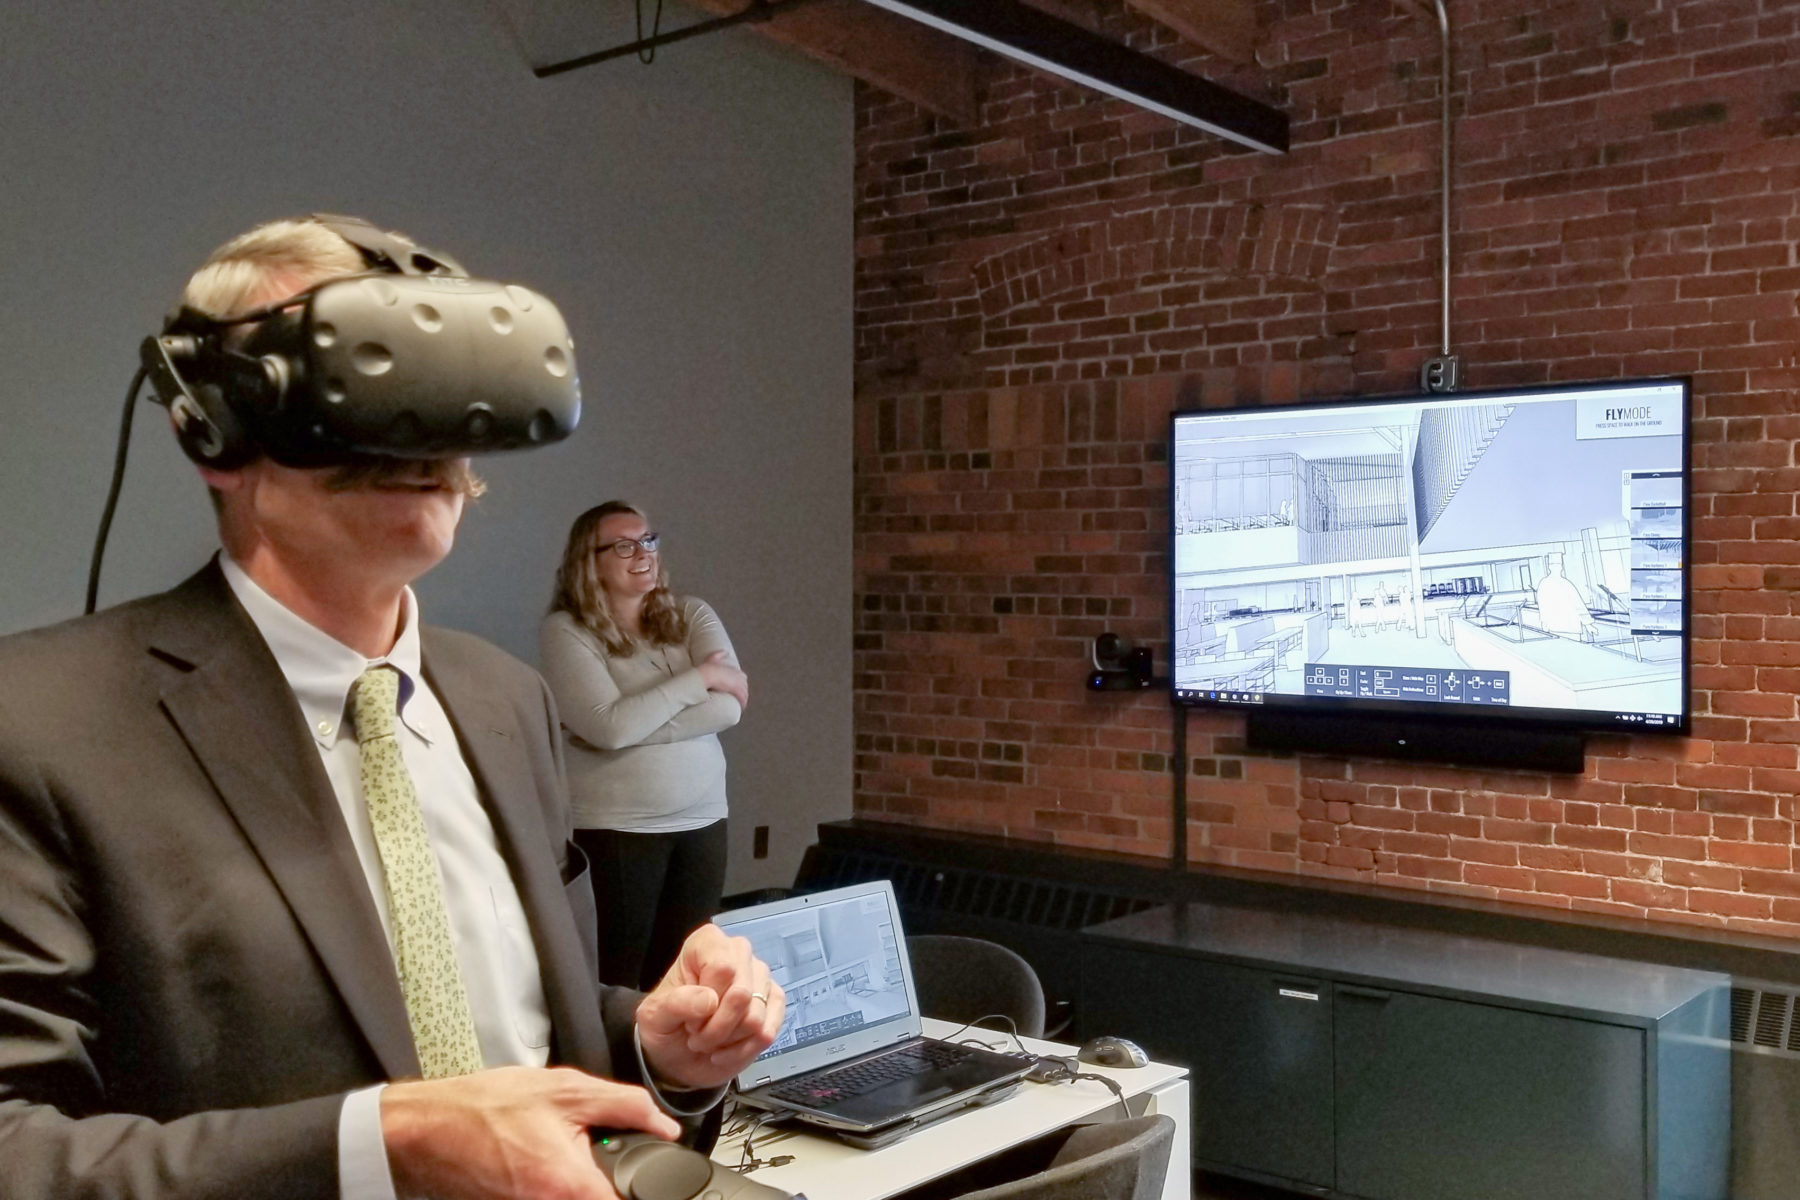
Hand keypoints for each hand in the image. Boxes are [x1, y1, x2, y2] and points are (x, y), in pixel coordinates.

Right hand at [381, 1066, 678, 1199]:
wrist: (427, 1130)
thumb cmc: (486, 1108)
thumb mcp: (567, 1090)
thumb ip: (626, 1106)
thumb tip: (665, 1125)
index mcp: (572, 1186)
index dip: (651, 1190)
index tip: (658, 1178)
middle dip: (614, 1179)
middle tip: (602, 1151)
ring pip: (581, 1198)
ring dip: (585, 1181)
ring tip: (566, 1151)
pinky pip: (556, 1199)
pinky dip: (561, 1184)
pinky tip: (545, 1159)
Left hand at [637, 924, 784, 1089]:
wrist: (677, 1055)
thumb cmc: (666, 1027)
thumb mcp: (654, 1018)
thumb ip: (677, 1005)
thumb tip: (710, 1001)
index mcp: (707, 944)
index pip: (722, 968)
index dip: (706, 1002)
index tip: (688, 1017)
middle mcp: (738, 953)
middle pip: (741, 994)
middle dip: (716, 1027)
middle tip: (697, 1033)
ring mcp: (760, 977)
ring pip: (755, 1017)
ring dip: (728, 1039)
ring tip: (711, 1038)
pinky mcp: (774, 1002)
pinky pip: (767, 1032)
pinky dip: (744, 1049)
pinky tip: (728, 1048)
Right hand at [696, 651, 748, 708]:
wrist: (706, 674)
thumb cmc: (707, 668)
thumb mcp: (712, 658)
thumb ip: (718, 655)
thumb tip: (725, 652)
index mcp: (734, 670)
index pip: (743, 678)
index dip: (740, 683)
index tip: (737, 689)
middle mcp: (739, 676)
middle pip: (745, 686)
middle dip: (743, 691)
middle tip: (739, 698)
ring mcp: (738, 683)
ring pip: (745, 693)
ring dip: (743, 698)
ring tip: (741, 704)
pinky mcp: (736, 690)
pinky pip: (742, 698)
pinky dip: (743, 702)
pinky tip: (742, 706)